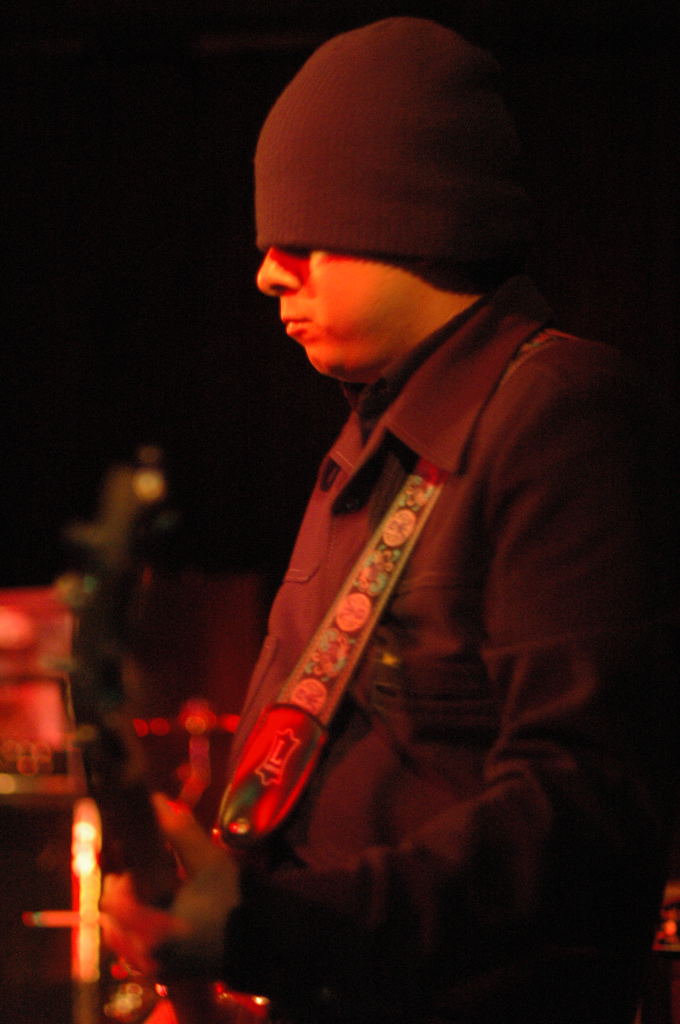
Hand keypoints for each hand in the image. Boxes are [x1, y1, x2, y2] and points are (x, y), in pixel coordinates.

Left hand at [100, 794, 240, 977]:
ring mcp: (154, 970)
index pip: (112, 903)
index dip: (121, 878)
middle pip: (112, 919)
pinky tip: (161, 911)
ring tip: (155, 892)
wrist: (262, 941)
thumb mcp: (208, 861)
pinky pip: (135, 950)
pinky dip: (139, 929)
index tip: (137, 863)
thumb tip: (156, 799)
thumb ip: (180, 832)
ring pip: (121, 935)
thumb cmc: (235, 900)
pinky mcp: (163, 974)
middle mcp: (147, 957)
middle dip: (124, 893)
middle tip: (146, 875)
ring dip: (129, 910)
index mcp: (155, 932)